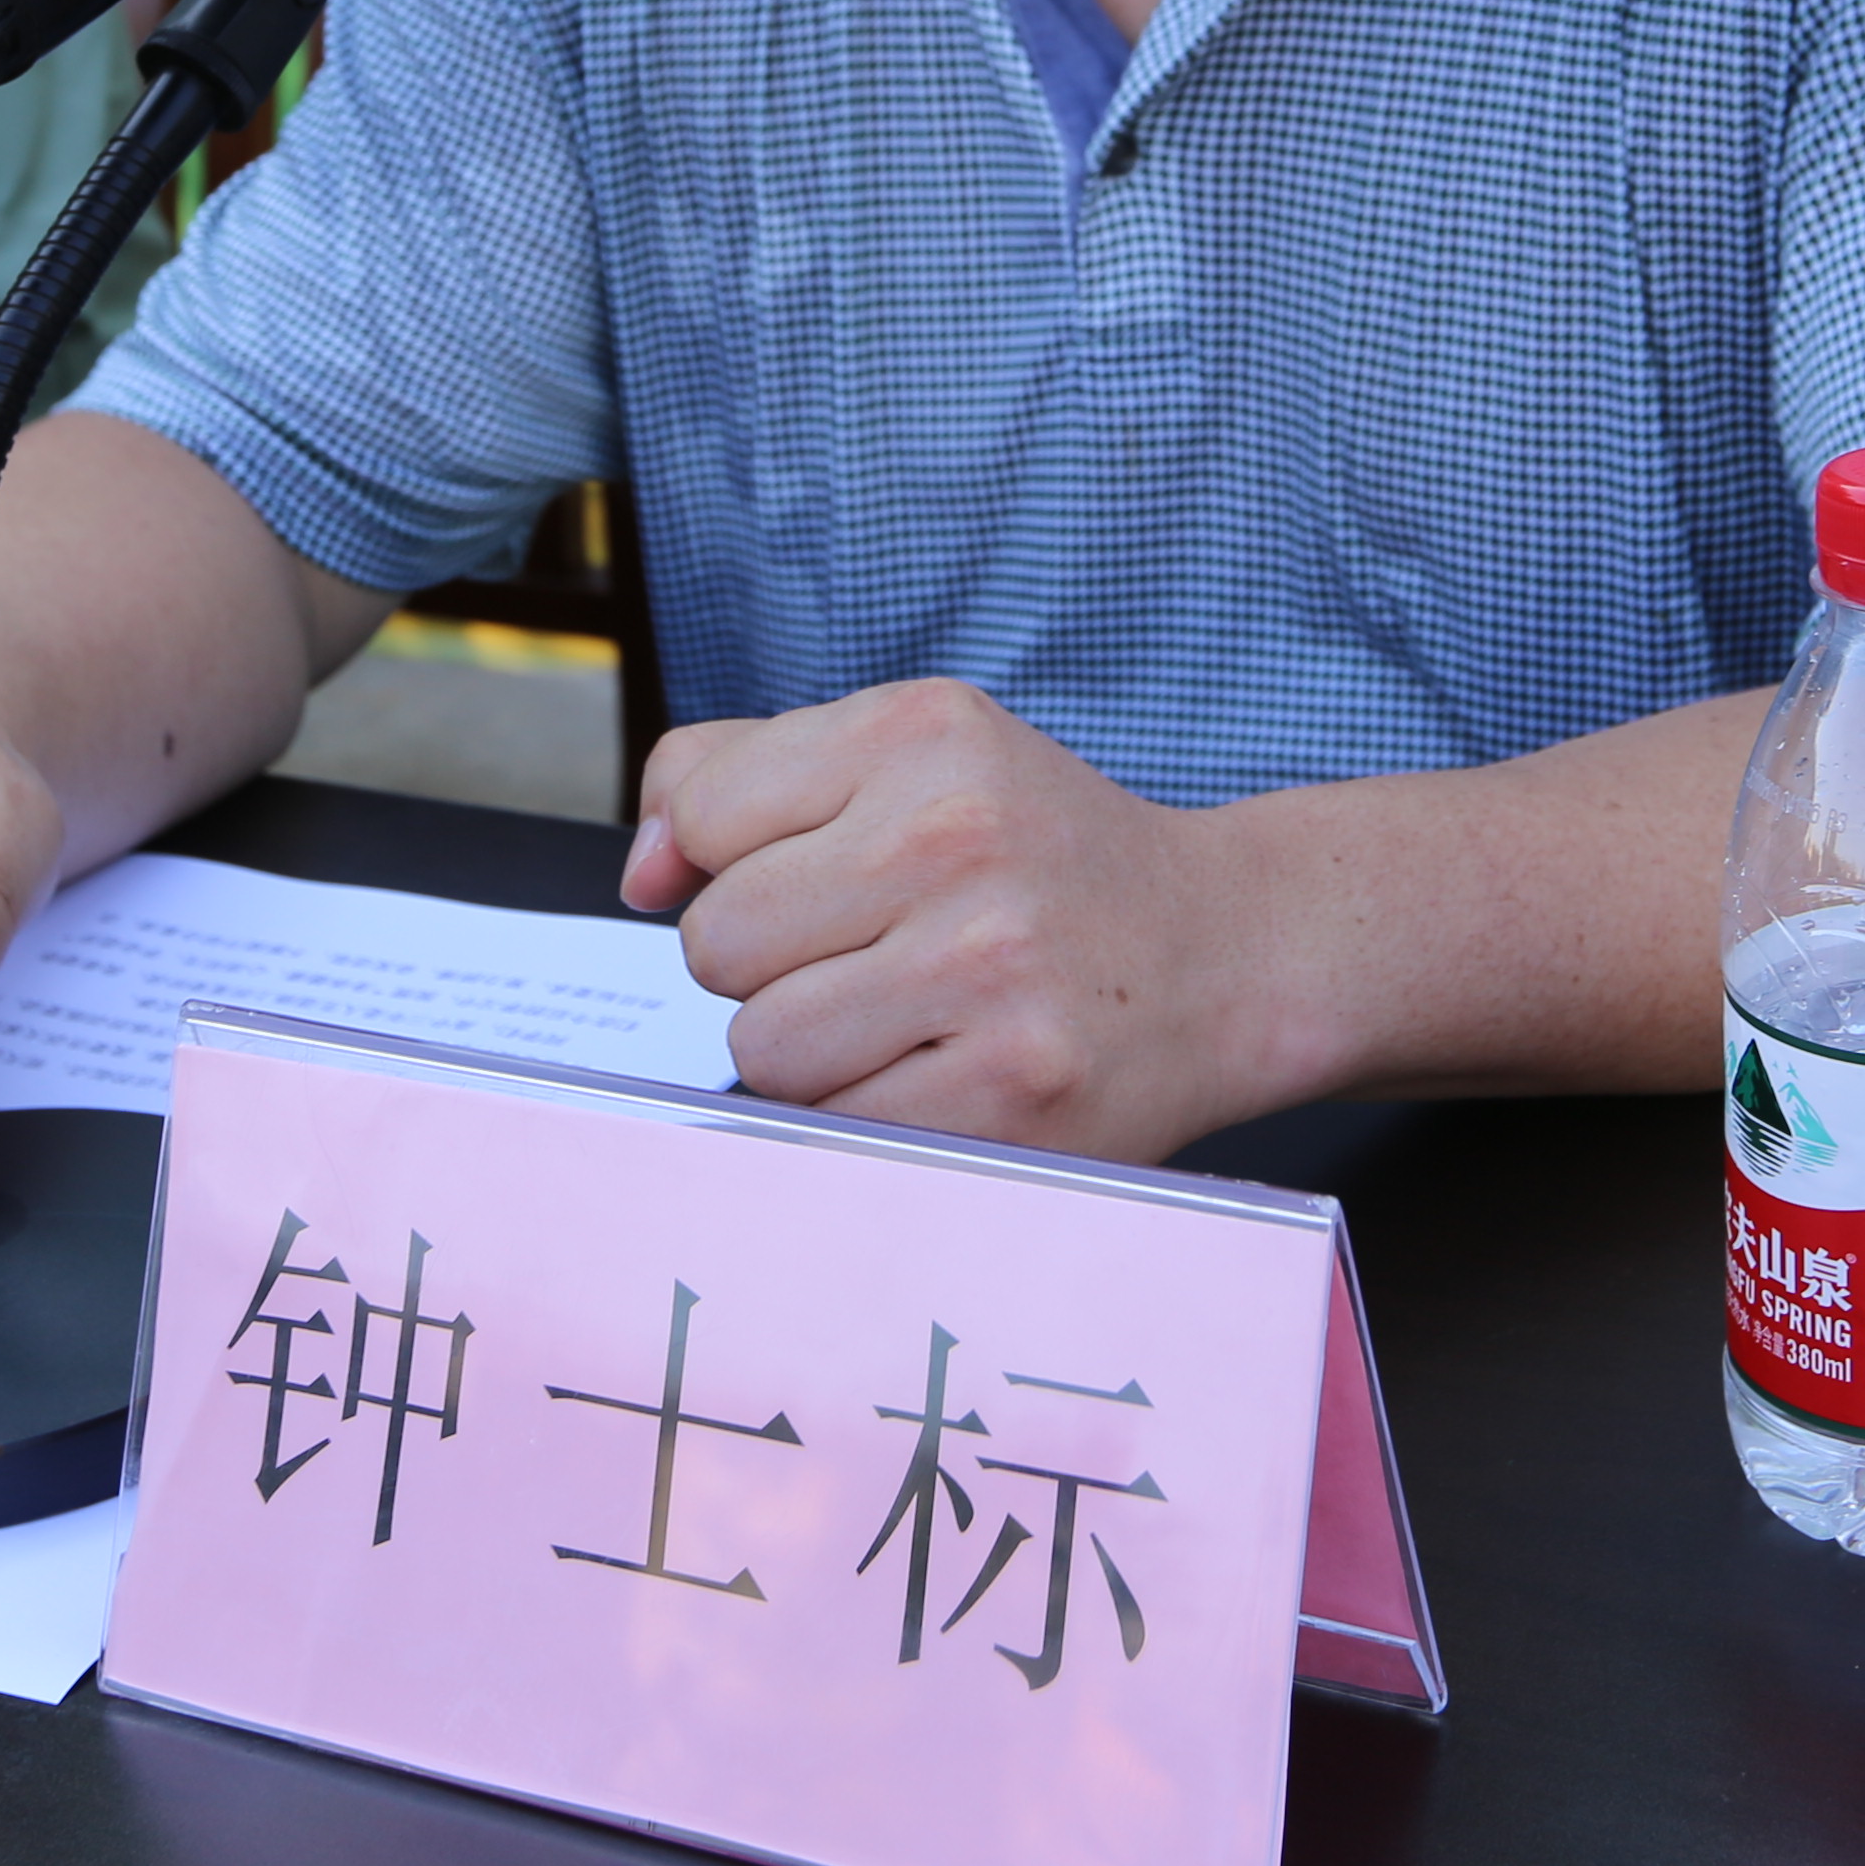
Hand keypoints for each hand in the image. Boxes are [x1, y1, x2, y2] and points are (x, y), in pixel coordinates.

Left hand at [621, 676, 1285, 1163]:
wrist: (1226, 952)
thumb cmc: (1038, 857)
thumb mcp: (911, 757)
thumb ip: (736, 776)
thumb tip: (638, 875)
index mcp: (923, 736)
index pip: (702, 817)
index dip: (732, 864)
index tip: (816, 877)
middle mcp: (958, 840)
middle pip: (716, 944)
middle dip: (768, 965)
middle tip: (871, 954)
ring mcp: (990, 973)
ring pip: (762, 1048)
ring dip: (811, 1052)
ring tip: (909, 1017)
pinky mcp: (1010, 1096)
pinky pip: (833, 1128)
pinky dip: (866, 1115)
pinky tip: (943, 1072)